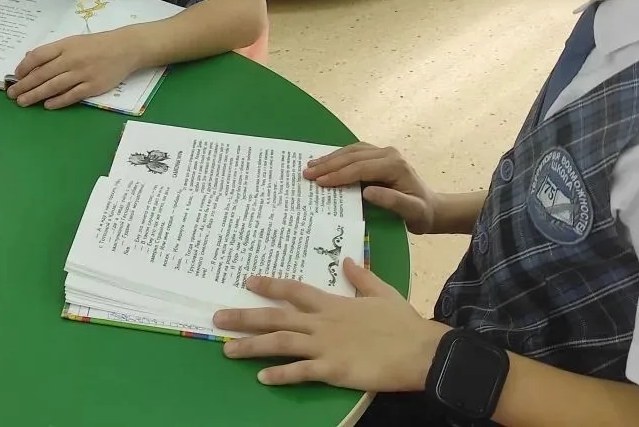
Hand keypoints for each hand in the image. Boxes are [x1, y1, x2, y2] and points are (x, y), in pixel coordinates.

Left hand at [7, 30, 141, 109]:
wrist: (126, 48)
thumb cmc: (97, 44)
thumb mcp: (73, 41)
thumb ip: (53, 50)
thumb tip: (29, 58)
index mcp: (65, 45)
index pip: (39, 56)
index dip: (24, 67)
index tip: (16, 76)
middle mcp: (71, 59)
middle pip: (42, 74)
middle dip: (25, 85)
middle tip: (12, 94)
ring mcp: (82, 73)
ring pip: (53, 86)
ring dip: (36, 95)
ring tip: (23, 102)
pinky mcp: (93, 86)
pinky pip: (72, 95)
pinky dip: (58, 101)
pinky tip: (47, 105)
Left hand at [213, 260, 446, 390]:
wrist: (421, 351)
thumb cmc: (403, 323)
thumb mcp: (382, 292)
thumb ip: (361, 277)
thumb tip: (347, 260)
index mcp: (333, 304)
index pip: (294, 291)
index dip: (269, 286)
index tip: (248, 282)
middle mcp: (323, 323)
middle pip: (276, 317)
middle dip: (244, 317)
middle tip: (217, 318)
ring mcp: (326, 346)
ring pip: (280, 343)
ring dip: (251, 346)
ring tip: (226, 349)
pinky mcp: (334, 370)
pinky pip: (301, 372)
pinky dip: (280, 375)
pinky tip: (261, 377)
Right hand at [304, 143, 439, 234]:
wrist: (433, 209)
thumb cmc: (421, 214)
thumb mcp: (412, 212)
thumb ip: (392, 201)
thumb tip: (367, 192)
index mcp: (394, 165)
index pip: (360, 168)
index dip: (338, 175)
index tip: (319, 182)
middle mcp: (388, 154)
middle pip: (352, 156)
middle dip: (328, 165)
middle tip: (307, 173)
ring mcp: (383, 152)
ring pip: (351, 151)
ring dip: (330, 158)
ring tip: (310, 166)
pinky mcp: (378, 155)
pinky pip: (354, 152)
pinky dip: (338, 156)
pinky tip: (325, 162)